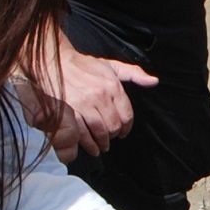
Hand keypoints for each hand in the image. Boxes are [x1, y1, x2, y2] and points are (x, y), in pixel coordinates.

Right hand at [35, 41, 155, 153]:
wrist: (56, 62)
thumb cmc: (84, 66)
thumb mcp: (111, 65)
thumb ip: (134, 74)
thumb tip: (154, 81)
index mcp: (112, 86)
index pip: (127, 115)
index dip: (127, 127)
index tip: (123, 132)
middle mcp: (100, 95)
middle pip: (114, 125)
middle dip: (114, 136)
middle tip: (111, 139)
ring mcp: (84, 104)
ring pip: (100, 131)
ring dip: (102, 143)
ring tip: (102, 147)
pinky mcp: (69, 111)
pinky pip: (82, 133)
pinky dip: (88, 144)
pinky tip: (91, 147)